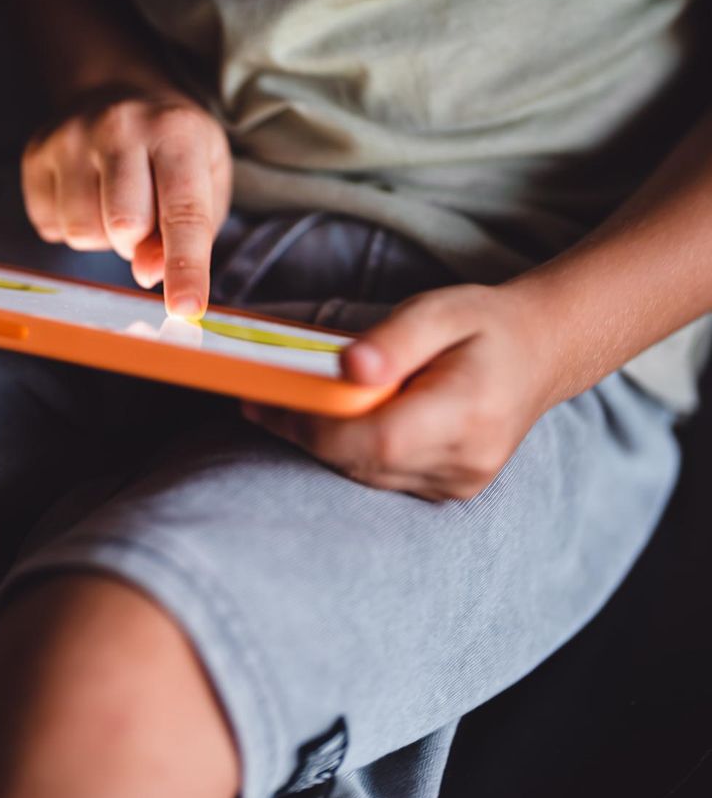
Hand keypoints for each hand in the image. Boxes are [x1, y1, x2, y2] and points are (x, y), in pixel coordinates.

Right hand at [22, 83, 231, 316]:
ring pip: (82, 232)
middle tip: (145, 216)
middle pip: (124, 226)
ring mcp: (70, 136)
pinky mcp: (36, 154)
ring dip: (103, 237)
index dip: (185, 268)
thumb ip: (190, 232)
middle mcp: (120, 126)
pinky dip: (71, 227)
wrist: (118, 91)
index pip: (183, 213)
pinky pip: (51, 226)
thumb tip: (149, 274)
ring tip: (114, 202)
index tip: (185, 309)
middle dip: (137, 242)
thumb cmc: (173, 149)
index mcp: (176, 132)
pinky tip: (86, 194)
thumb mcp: (206, 181)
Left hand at [242, 283, 555, 500]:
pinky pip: (381, 477)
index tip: (273, 399)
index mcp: (470, 411)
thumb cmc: (485, 325)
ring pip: (366, 474)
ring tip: (277, 407)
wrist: (541, 353)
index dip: (319, 425)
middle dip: (305, 432)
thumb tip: (348, 368)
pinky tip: (323, 421)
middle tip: (257, 401)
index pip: (378, 438)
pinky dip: (347, 451)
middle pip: (364, 461)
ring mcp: (459, 481)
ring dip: (319, 443)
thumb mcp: (440, 310)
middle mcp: (466, 458)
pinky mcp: (448, 487)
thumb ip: (394, 340)